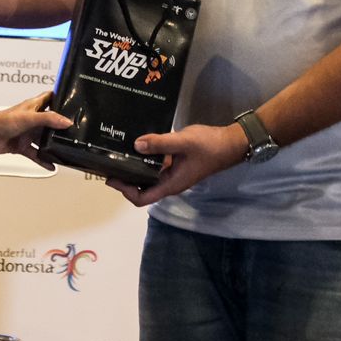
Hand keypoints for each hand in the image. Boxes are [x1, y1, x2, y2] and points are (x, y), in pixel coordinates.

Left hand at [0, 92, 70, 161]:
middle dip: (60, 126)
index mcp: (33, 106)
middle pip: (50, 121)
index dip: (60, 97)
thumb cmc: (1, 121)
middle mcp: (32, 119)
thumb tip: (66, 121)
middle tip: (74, 131)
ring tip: (66, 150)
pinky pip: (36, 153)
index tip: (73, 101)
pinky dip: (43, 159)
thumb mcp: (29, 118)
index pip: (50, 97)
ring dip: (52, 145)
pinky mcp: (22, 145)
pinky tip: (51, 165)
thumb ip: (49, 119)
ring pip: (43, 139)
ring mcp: (27, 133)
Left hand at [105, 123, 247, 206]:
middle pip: (142, 189)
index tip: (111, 178)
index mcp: (171, 184)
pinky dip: (145, 158)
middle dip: (125, 179)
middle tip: (109, 163)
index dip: (125, 191)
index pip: (143, 198)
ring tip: (119, 153)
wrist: (230, 143)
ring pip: (149, 176)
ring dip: (134, 168)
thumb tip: (136, 145)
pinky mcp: (176, 164)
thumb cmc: (209, 146)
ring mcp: (173, 174)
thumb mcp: (183, 142)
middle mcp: (170, 182)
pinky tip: (139, 144)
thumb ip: (160, 143)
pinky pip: (156, 165)